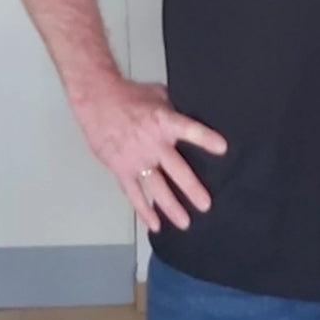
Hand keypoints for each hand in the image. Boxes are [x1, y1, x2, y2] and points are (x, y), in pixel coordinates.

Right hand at [73, 78, 227, 232]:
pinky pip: (134, 193)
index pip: (189, 129)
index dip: (205, 138)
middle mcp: (152, 143)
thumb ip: (176, 110)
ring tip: (185, 222)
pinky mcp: (121, 168)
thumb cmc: (129, 95)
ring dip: (171, 206)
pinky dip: (143, 210)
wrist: (97, 99)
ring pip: (156, 187)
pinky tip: (155, 224)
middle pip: (176, 168)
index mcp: (164, 121)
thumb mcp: (159, 95)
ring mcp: (137, 158)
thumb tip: (194, 115)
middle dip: (192, 188)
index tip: (222, 148)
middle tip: (206, 204)